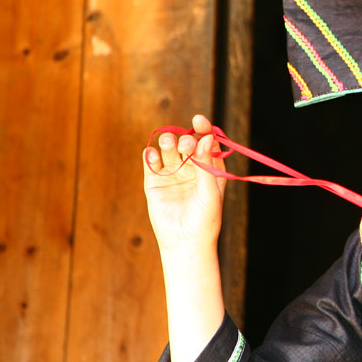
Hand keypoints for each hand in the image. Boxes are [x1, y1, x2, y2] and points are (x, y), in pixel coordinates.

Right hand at [142, 114, 226, 254]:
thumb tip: (208, 137)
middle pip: (186, 143)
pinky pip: (151, 162)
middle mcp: (192, 167)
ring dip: (167, 142)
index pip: (207, 141)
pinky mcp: (154, 182)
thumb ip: (206, 164)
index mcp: (210, 167)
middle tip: (186, 144)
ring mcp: (172, 174)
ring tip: (168, 143)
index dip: (203, 129)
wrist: (185, 242)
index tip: (199, 120)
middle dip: (186, 138)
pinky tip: (152, 155)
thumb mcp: (210, 190)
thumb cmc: (205, 218)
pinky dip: (150, 155)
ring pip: (168, 149)